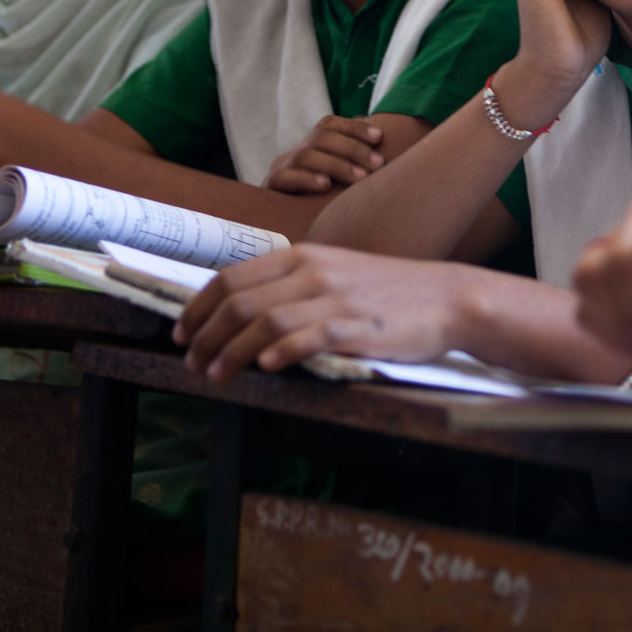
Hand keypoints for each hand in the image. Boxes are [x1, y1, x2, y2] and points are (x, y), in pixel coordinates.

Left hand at [173, 244, 463, 384]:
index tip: (182, 332)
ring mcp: (337, 299)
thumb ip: (294, 284)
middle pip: (239, 302)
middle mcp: (314, 272)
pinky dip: (282, 353)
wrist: (448, 297)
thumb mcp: (336, 273)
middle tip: (192, 362)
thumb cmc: (388, 291)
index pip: (232, 278)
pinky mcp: (359, 328)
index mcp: (303, 256)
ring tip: (216, 375)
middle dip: (205, 336)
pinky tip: (267, 367)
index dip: (198, 307)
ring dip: (231, 352)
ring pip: (266, 322)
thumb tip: (244, 309)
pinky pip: (310, 338)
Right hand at [263, 115, 385, 192]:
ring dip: (336, 164)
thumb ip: (357, 162)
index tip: (380, 137)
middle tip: (378, 164)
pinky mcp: (270, 187)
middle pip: (321, 137)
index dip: (355, 128)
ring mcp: (280, 167)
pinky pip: (284, 177)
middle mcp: (295, 152)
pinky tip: (325, 184)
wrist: (284, 225)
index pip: (330, 125)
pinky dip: (306, 179)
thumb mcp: (341, 179)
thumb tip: (382, 140)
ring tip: (360, 177)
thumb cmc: (324, 202)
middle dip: (353, 149)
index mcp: (311, 145)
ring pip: (306, 155)